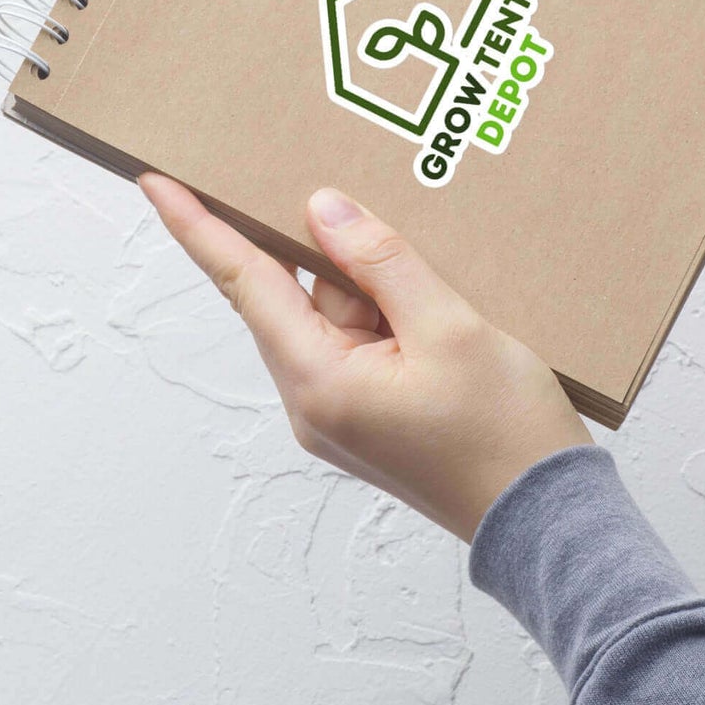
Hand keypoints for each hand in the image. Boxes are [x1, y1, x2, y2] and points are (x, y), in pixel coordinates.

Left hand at [139, 175, 593, 541]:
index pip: (245, 283)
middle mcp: (314, 401)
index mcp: (319, 381)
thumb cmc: (505, 434)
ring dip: (376, 285)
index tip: (157, 182)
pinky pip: (363, 342)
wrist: (547, 523)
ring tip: (440, 281)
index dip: (198, 228)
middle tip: (355, 194)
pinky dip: (389, 312)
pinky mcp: (372, 417)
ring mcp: (342, 413)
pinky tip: (437, 302)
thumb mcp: (450, 328)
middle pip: (297, 295)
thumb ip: (381, 262)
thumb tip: (322, 209)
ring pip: (337, 316)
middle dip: (330, 249)